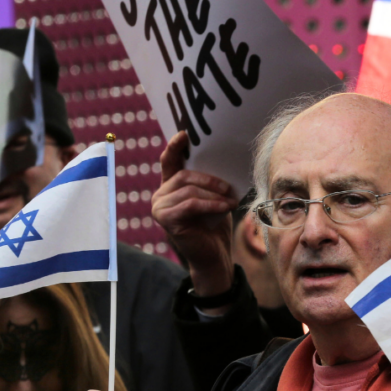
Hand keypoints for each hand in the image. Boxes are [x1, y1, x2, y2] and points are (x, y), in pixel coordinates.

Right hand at [151, 131, 238, 296]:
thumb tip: (223, 160)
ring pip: (188, 189)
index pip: (169, 161)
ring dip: (213, 193)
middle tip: (229, 188)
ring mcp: (160, 208)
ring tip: (230, 200)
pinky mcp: (167, 220)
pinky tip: (225, 207)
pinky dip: (210, 204)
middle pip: (184, 175)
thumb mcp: (213, 197)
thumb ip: (208, 181)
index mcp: (170, 186)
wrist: (213, 256)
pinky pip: (190, 204)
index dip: (175, 146)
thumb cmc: (214, 225)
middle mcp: (160, 195)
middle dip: (210, 179)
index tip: (185, 134)